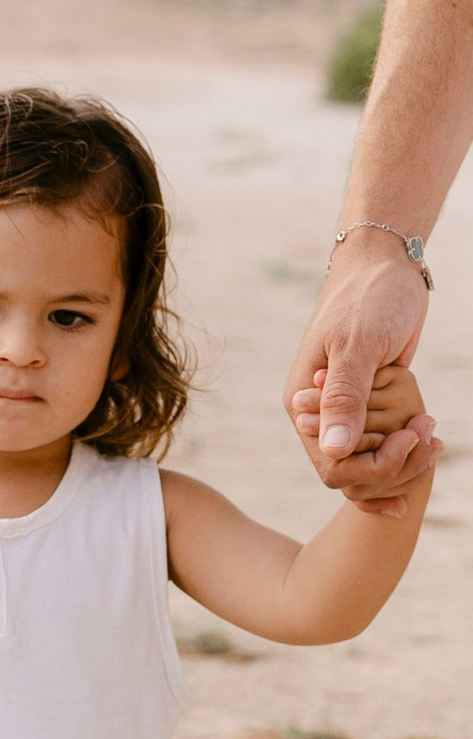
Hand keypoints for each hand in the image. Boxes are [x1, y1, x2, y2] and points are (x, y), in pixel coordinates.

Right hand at [289, 241, 432, 485]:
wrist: (385, 266)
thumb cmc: (368, 298)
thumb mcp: (357, 344)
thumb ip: (344, 398)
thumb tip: (334, 452)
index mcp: (303, 405)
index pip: (332, 466)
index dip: (373, 467)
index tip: (409, 439)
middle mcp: (319, 415)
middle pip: (353, 472)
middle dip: (395, 466)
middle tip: (432, 436)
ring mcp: (344, 411)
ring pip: (370, 462)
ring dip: (406, 459)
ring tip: (435, 434)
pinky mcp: (369, 403)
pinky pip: (384, 443)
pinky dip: (407, 447)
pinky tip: (431, 434)